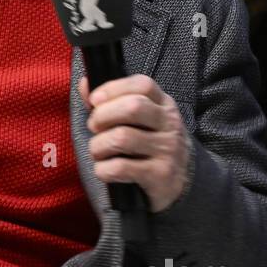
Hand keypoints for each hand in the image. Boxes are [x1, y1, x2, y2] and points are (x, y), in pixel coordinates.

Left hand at [79, 73, 191, 213]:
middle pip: (132, 107)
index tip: (94, 100)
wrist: (181, 182)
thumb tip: (84, 84)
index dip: (113, 88)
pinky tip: (105, 170)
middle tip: (94, 127)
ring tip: (98, 151)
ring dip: (98, 146)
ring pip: (122, 138)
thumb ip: (111, 102)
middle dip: (102, 116)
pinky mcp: (160, 174)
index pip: (142, 85)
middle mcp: (169, 124)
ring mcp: (167, 149)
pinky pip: (120, 167)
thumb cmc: (151, 145)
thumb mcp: (140, 120)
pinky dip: (103, 169)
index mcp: (164, 105)